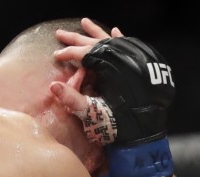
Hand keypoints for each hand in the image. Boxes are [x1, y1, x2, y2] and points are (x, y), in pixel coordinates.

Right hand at [52, 20, 174, 176]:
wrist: (146, 131)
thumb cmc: (120, 125)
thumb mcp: (93, 113)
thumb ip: (73, 100)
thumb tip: (53, 86)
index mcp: (108, 68)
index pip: (83, 54)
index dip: (68, 53)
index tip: (55, 55)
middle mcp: (121, 60)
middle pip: (95, 44)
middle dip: (76, 39)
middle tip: (60, 34)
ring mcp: (132, 61)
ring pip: (111, 41)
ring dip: (97, 33)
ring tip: (85, 22)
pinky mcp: (141, 67)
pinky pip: (129, 47)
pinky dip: (121, 39)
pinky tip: (116, 31)